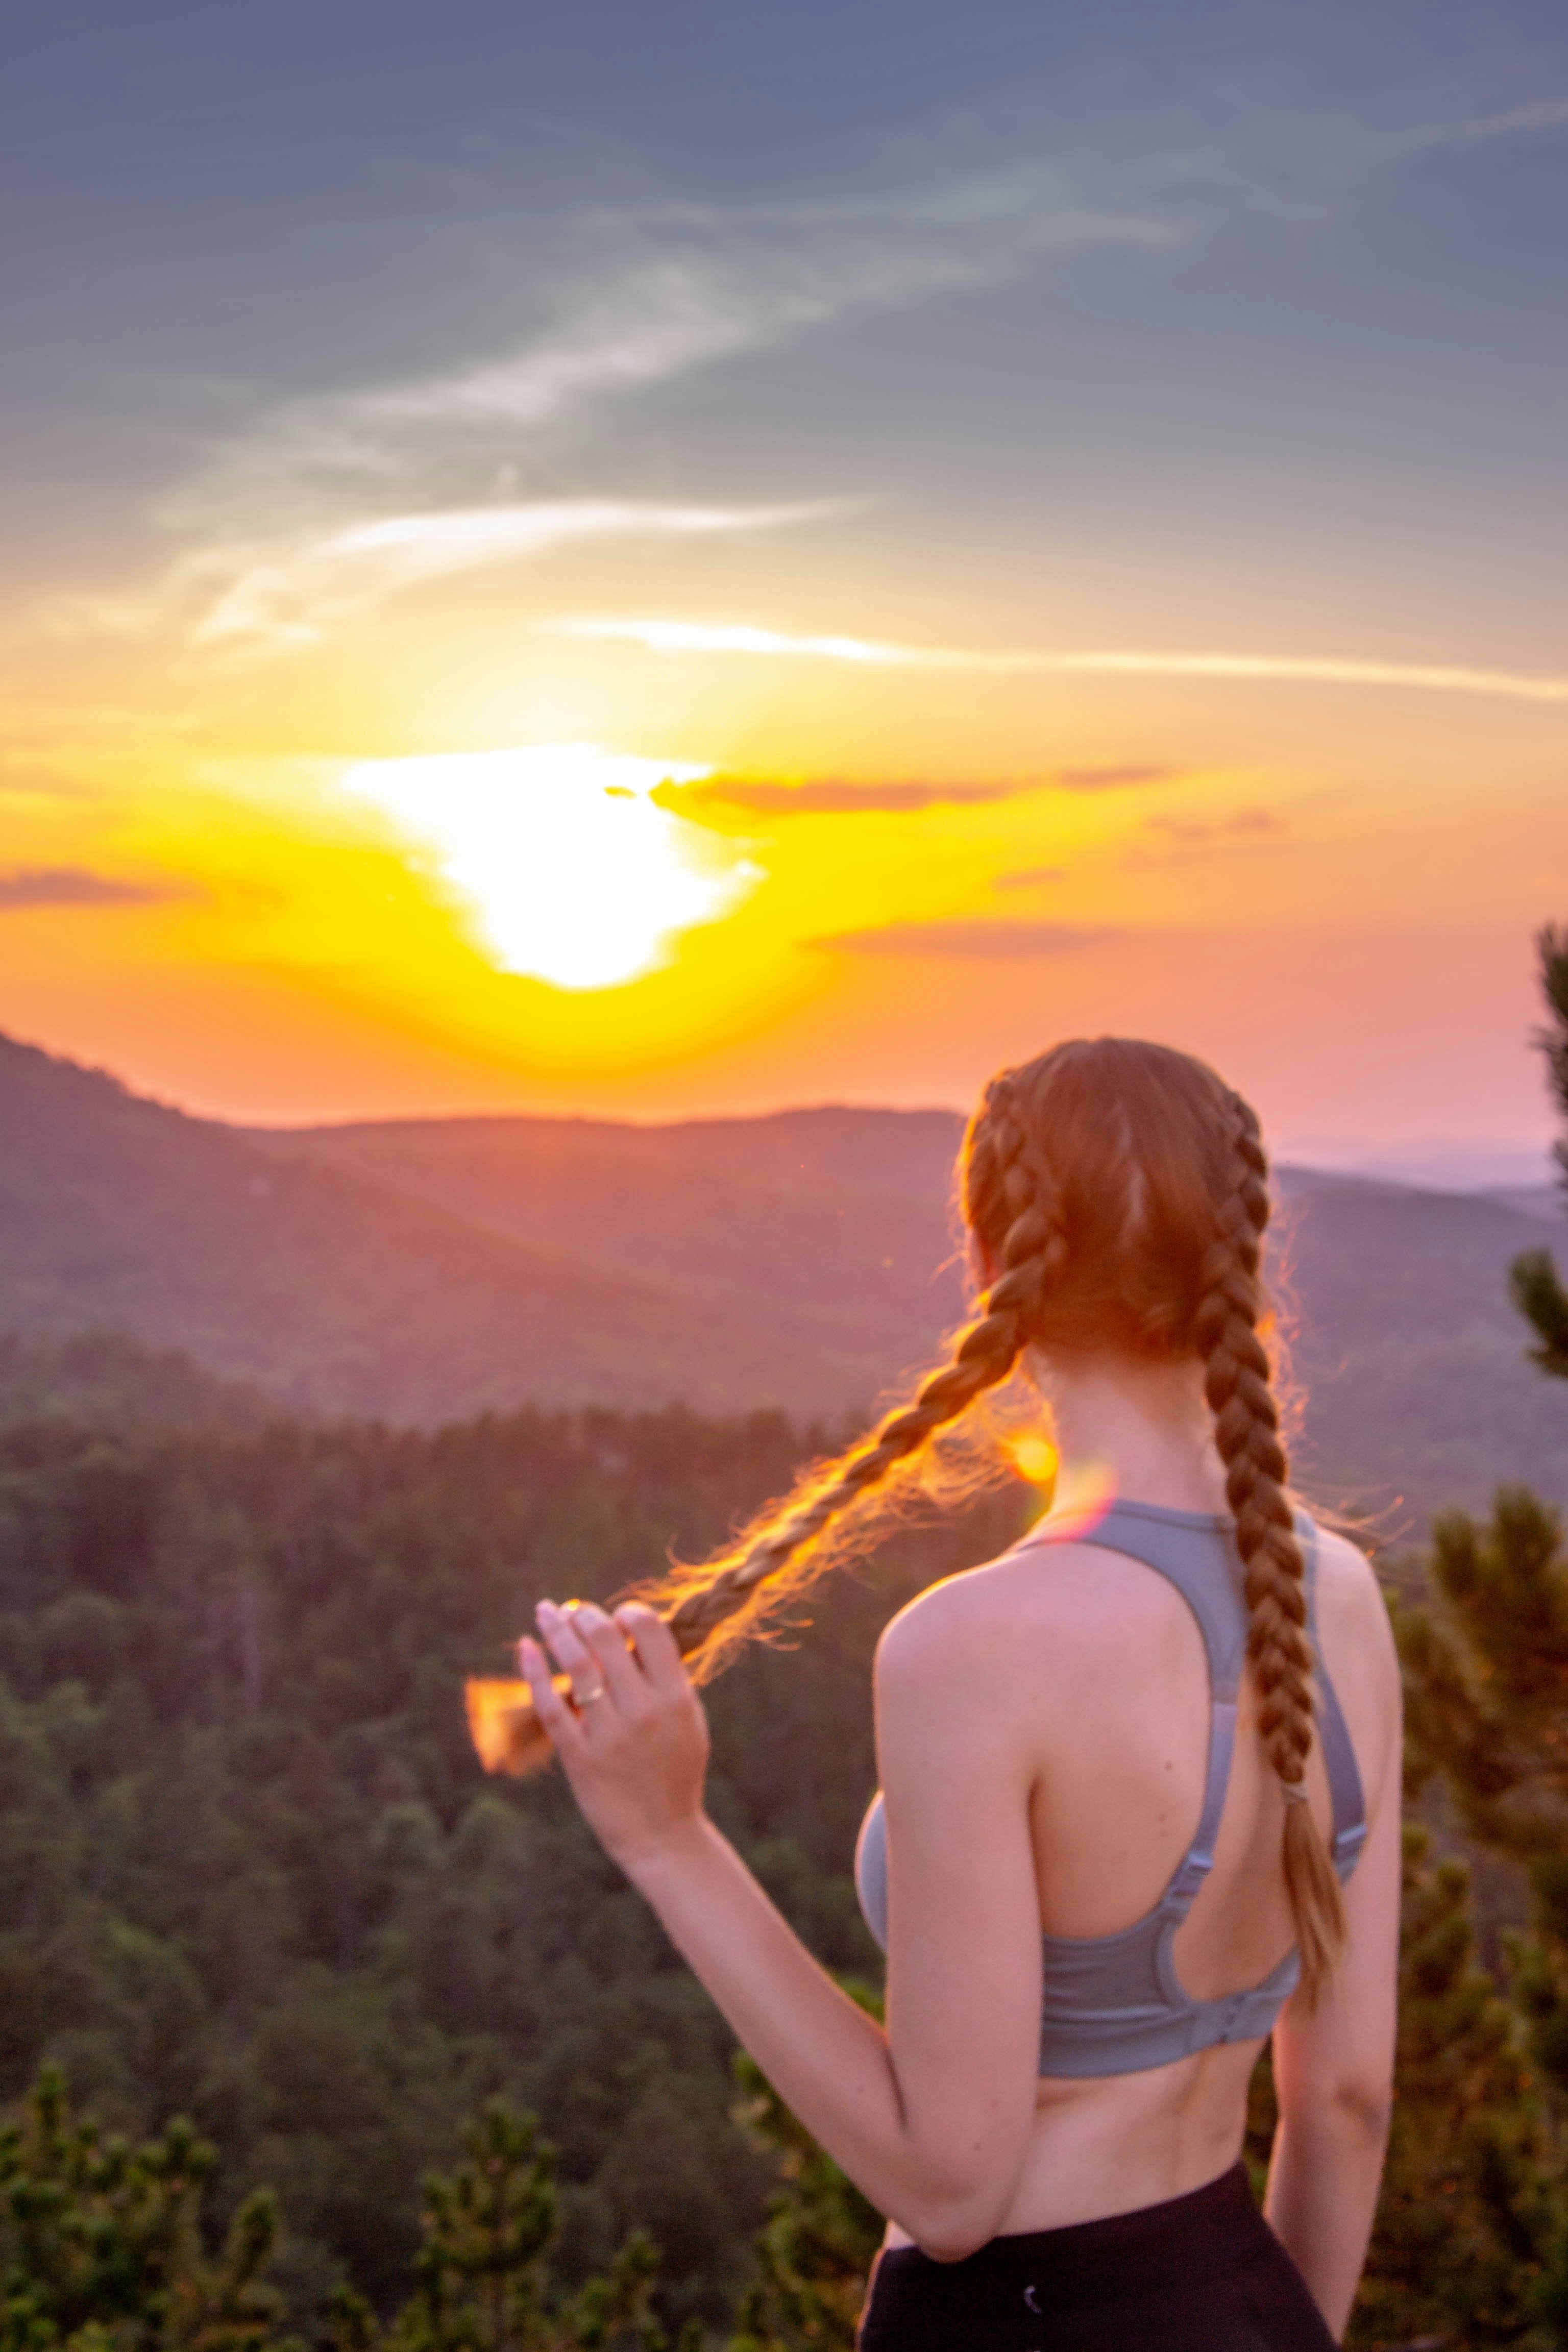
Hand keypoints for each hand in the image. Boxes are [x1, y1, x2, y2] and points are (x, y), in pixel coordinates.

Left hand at [519, 1601, 710, 1872]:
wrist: (663, 1837)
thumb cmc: (676, 1773)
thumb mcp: (687, 1721)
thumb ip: (667, 1680)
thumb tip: (634, 1635)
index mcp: (675, 1698)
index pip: (650, 1631)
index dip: (629, 1613)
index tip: (616, 1616)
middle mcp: (644, 1711)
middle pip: (607, 1640)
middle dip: (585, 1615)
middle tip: (572, 1609)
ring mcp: (610, 1735)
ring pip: (577, 1666)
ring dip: (558, 1631)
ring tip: (546, 1612)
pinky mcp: (581, 1758)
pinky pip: (552, 1707)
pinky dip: (535, 1673)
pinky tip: (527, 1647)